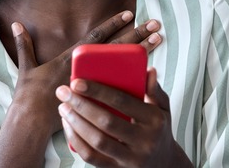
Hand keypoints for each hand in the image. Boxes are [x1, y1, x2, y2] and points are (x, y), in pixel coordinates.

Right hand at [10, 11, 161, 135]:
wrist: (32, 122)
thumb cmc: (29, 95)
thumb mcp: (26, 67)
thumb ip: (24, 44)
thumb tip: (16, 24)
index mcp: (71, 58)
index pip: (96, 37)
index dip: (112, 24)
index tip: (129, 13)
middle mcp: (86, 69)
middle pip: (117, 48)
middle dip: (136, 34)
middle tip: (155, 23)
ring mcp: (94, 83)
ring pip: (124, 65)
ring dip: (142, 51)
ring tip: (159, 39)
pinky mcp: (97, 98)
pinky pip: (121, 88)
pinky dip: (135, 80)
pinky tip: (151, 72)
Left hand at [56, 68, 189, 167]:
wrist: (165, 164)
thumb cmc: (159, 130)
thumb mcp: (164, 109)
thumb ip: (155, 90)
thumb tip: (148, 71)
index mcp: (154, 120)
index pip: (123, 101)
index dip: (98, 91)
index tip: (77, 82)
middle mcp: (144, 141)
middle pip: (106, 122)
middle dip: (80, 105)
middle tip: (63, 92)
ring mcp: (130, 159)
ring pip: (97, 141)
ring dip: (75, 122)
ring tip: (63, 107)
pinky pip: (91, 157)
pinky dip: (76, 141)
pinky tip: (68, 126)